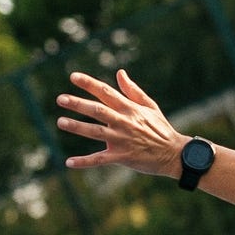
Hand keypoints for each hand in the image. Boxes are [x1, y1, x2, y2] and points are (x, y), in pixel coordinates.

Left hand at [56, 71, 185, 177]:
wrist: (174, 154)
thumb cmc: (161, 129)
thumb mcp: (150, 106)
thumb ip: (133, 90)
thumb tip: (120, 72)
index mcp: (130, 109)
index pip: (106, 92)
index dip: (89, 84)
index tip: (73, 76)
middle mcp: (124, 122)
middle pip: (97, 110)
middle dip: (78, 104)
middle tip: (61, 99)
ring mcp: (122, 140)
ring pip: (95, 132)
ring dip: (77, 127)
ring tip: (61, 122)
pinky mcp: (122, 157)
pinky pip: (100, 159)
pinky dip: (84, 162)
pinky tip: (69, 162)